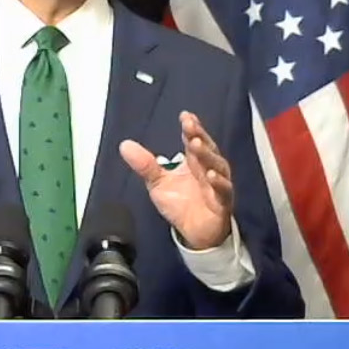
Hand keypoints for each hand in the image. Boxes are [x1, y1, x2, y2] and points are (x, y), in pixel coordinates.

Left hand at [119, 111, 233, 249]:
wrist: (195, 233)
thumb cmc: (181, 204)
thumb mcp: (158, 183)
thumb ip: (145, 165)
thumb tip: (125, 145)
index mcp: (194, 161)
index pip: (193, 139)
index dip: (190, 128)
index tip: (184, 116)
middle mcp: (208, 168)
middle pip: (206, 149)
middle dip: (199, 136)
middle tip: (190, 127)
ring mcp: (217, 184)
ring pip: (216, 166)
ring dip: (207, 155)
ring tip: (196, 146)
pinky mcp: (222, 202)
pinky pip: (224, 191)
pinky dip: (219, 183)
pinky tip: (211, 176)